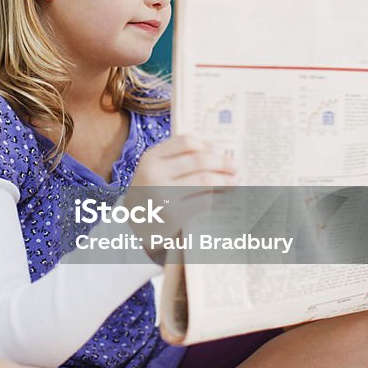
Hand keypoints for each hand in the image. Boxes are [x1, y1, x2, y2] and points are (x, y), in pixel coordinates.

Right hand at [125, 134, 237, 262]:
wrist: (132, 226)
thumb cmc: (150, 193)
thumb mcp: (154, 170)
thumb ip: (177, 158)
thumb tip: (217, 152)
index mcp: (151, 157)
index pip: (186, 142)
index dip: (207, 145)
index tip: (220, 150)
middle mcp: (155, 173)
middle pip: (199, 160)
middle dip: (222, 162)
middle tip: (235, 166)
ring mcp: (163, 194)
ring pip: (204, 180)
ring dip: (225, 180)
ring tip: (235, 181)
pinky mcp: (173, 214)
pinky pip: (203, 201)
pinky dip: (217, 197)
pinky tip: (223, 197)